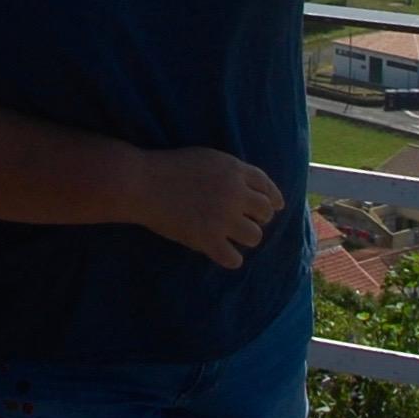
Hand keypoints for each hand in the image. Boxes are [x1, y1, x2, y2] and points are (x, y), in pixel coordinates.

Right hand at [126, 146, 285, 268]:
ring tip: (230, 236)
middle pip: (265, 213)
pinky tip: (220, 252)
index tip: (276, 207)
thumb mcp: (206, 158)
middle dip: (257, 218)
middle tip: (243, 221)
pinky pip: (234, 259)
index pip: (266, 186)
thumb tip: (250, 190)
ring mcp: (222, 218)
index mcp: (234, 170)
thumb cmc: (169, 168)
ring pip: (255, 237)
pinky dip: (229, 257)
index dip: (273, 198)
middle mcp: (234, 193)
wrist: (142, 183)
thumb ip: (230, 172)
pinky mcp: (208, 239)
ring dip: (245, 237)